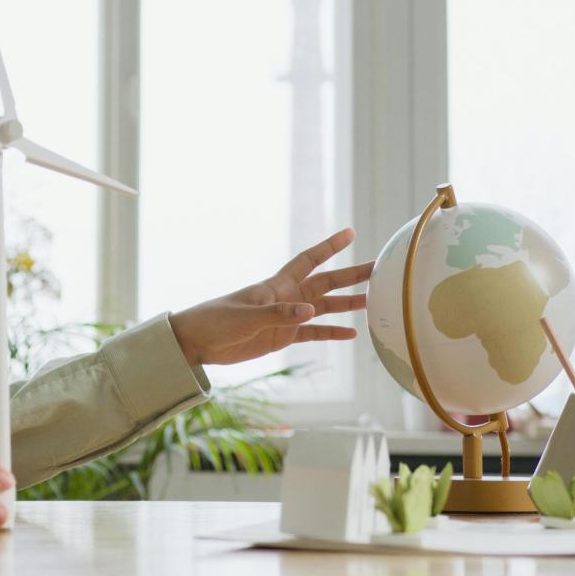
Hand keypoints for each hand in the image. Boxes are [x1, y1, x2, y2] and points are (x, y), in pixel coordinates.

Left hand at [169, 228, 372, 365]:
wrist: (197, 342)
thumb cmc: (216, 321)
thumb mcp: (246, 318)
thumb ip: (278, 314)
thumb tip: (310, 311)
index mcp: (276, 285)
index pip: (309, 260)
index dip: (329, 246)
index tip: (351, 233)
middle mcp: (286, 297)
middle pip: (325, 283)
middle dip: (350, 275)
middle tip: (377, 270)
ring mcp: (286, 317)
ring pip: (324, 307)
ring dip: (346, 305)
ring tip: (372, 302)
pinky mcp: (282, 336)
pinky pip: (313, 332)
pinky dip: (332, 333)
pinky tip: (351, 334)